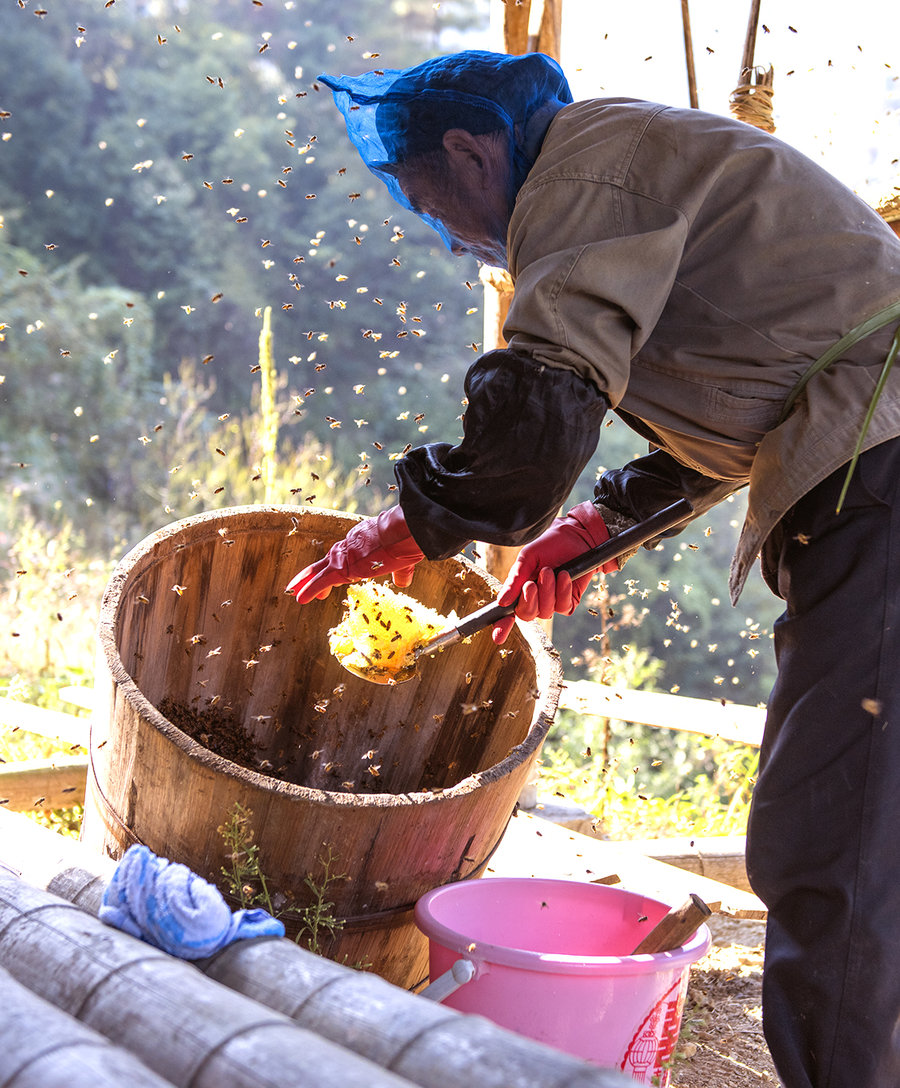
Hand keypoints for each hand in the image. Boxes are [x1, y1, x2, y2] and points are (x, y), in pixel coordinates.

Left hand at [286, 506, 424, 602]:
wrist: (404, 530)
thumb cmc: (407, 540)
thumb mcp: (404, 558)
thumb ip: (401, 571)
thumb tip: (402, 582)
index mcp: (364, 542)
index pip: (346, 556)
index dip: (337, 567)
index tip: (332, 576)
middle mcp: (351, 546)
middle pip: (328, 561)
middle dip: (315, 573)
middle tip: (302, 583)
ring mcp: (346, 555)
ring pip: (321, 570)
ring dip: (307, 582)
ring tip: (294, 591)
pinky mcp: (345, 567)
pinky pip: (323, 580)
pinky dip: (311, 589)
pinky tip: (301, 598)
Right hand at [491, 501, 617, 643]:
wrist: (576, 537)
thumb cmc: (549, 545)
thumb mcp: (527, 558)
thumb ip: (515, 580)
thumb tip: (502, 602)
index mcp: (521, 589)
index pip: (509, 612)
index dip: (502, 625)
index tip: (498, 636)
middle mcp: (536, 598)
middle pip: (526, 615)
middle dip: (529, 600)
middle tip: (531, 584)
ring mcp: (553, 602)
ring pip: (545, 611)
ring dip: (547, 591)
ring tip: (549, 571)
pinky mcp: (569, 601)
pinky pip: (562, 606)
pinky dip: (562, 590)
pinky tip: (564, 575)